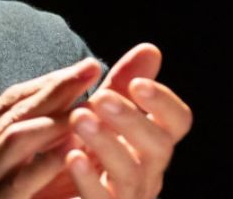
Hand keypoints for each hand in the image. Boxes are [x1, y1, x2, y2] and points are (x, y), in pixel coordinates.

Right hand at [0, 58, 104, 198]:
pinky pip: (19, 181)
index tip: (84, 68)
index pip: (10, 100)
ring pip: (15, 138)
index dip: (48, 82)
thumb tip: (67, 123)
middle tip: (91, 70)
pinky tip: (74, 153)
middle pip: (16, 111)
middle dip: (57, 89)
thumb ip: (23, 151)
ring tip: (88, 108)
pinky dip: (47, 164)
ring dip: (55, 121)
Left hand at [54, 43, 193, 198]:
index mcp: (151, 144)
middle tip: (100, 97)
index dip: (163, 103)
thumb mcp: (104, 116)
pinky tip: (71, 156)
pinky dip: (88, 179)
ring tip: (79, 118)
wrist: (55, 195)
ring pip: (131, 174)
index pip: (177, 122)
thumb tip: (150, 49)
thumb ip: (124, 85)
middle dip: (132, 120)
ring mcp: (129, 196)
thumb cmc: (88, 153)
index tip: (137, 84)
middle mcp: (148, 171)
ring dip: (107, 144)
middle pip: (159, 147)